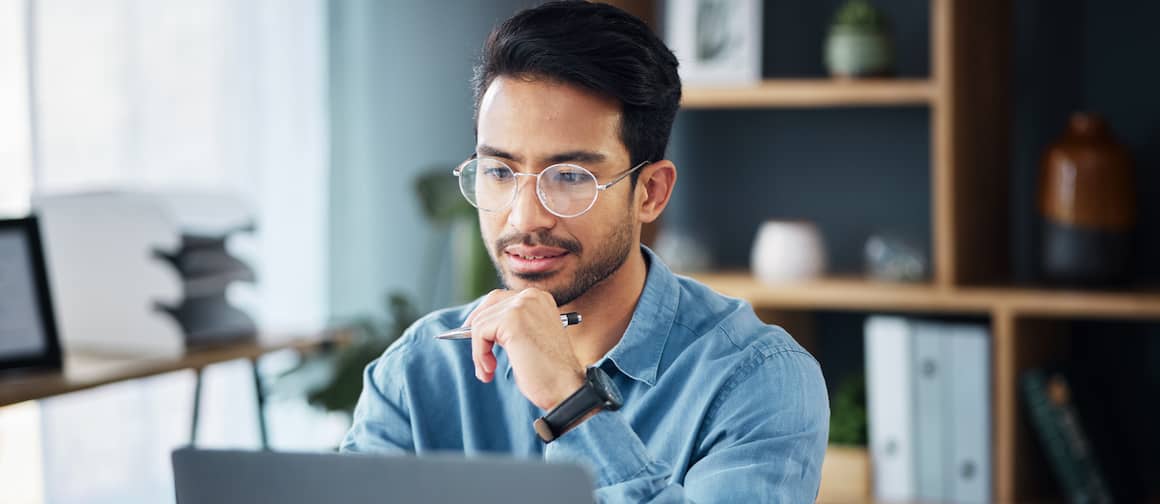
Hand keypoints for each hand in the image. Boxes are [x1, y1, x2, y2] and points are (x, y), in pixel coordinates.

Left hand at [465, 288, 585, 409]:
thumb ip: (509, 326)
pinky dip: (479, 354)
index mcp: (539, 299)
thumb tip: (476, 324)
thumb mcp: (528, 339)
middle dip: (478, 332)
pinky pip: (479, 333)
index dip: (483, 317)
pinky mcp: (512, 319)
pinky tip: (490, 370)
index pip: (499, 298)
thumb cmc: (548, 373)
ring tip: (488, 371)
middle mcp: (532, 296)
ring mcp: (522, 305)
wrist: (565, 388)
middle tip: (480, 358)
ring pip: (480, 322)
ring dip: (479, 351)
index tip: (473, 336)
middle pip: (488, 305)